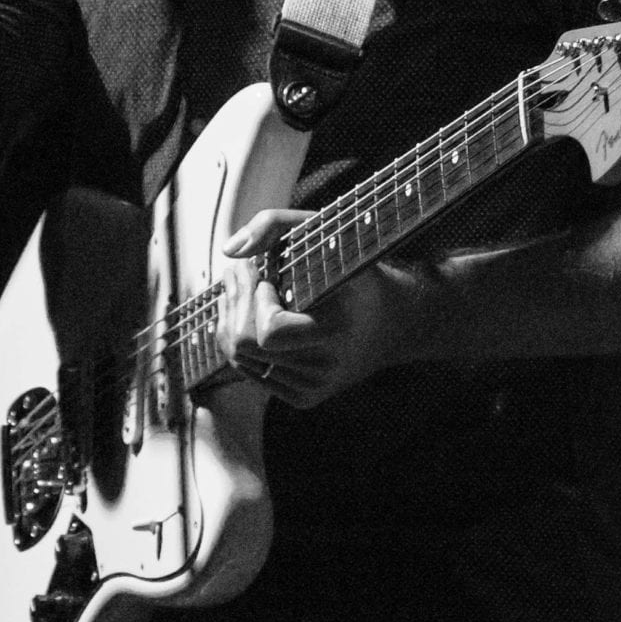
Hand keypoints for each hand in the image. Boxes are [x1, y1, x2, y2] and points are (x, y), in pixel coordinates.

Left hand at [217, 209, 436, 407]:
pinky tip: (255, 316)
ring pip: (240, 359)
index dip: (258, 302)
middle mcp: (326, 367)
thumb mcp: (323, 231)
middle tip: (241, 272)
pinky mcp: (303, 397)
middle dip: (235, 303)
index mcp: (337, 330)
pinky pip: (250, 372)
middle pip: (245, 345)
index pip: (270, 331)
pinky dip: (242, 342)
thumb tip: (229, 251)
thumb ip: (273, 224)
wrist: (391, 321)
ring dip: (232, 319)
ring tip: (243, 288)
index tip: (269, 277)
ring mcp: (314, 388)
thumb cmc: (351, 268)